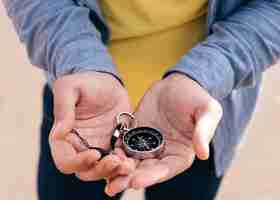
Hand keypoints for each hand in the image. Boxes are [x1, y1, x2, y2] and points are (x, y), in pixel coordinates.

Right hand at [49, 72, 135, 181]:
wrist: (106, 82)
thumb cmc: (84, 82)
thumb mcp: (70, 88)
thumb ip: (63, 109)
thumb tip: (58, 133)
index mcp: (65, 137)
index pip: (65, 161)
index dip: (78, 162)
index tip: (94, 154)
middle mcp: (80, 147)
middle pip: (86, 171)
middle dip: (100, 170)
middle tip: (115, 161)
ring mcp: (99, 148)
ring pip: (103, 170)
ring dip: (114, 171)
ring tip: (127, 165)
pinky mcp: (115, 145)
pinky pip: (119, 161)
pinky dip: (125, 164)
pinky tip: (133, 160)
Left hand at [105, 73, 222, 195]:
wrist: (178, 83)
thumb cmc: (196, 97)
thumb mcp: (206, 111)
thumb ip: (203, 131)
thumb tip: (203, 154)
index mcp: (180, 154)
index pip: (166, 170)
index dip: (152, 177)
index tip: (136, 181)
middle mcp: (162, 153)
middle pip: (145, 170)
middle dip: (130, 178)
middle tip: (113, 187)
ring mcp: (147, 144)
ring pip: (131, 161)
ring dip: (117, 169)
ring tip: (102, 175)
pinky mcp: (135, 132)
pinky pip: (123, 144)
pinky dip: (113, 150)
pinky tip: (101, 155)